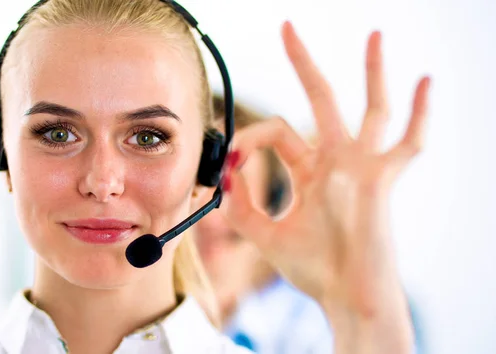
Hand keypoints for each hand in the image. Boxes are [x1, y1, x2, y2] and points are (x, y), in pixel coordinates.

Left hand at [221, 21, 429, 348]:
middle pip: (320, 100)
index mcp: (311, 171)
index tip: (229, 162)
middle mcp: (338, 161)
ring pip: (369, 109)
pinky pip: (408, 144)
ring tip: (376, 35)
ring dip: (373, 72)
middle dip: (303, 64)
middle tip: (288, 27)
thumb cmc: (315, 269)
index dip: (247, 141)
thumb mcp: (266, 235)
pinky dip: (419, 115)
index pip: (276, 134)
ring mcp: (362, 167)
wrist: (345, 296)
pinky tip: (425, 82)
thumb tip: (224, 178)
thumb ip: (241, 208)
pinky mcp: (382, 180)